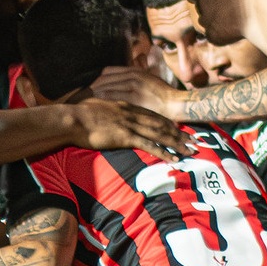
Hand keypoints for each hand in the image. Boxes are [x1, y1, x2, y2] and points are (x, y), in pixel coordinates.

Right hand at [70, 96, 191, 160]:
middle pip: (161, 123)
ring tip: (190, 150)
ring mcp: (130, 124)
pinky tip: (174, 159)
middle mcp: (132, 114)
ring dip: (177, 143)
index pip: (152, 115)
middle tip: (193, 141)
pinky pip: (149, 145)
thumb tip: (105, 117)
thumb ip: (106, 111)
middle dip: (179, 133)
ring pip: (160, 134)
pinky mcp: (126, 136)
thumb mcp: (96, 108)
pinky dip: (163, 152)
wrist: (73, 118)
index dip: (167, 122)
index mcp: (126, 107)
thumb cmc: (79, 115)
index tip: (179, 129)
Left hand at [90, 65, 186, 118]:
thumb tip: (125, 81)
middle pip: (104, 78)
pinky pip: (114, 96)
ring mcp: (134, 85)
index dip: (97, 79)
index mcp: (135, 70)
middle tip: (81, 95)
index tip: (90, 87)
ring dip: (94, 93)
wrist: (175, 103)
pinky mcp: (135, 97)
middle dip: (92, 86)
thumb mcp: (149, 80)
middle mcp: (133, 75)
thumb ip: (137, 78)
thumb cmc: (163, 95)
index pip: (108, 71)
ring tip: (84, 100)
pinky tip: (96, 104)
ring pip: (107, 86)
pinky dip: (103, 99)